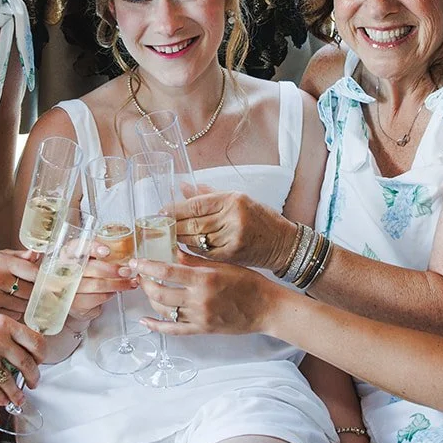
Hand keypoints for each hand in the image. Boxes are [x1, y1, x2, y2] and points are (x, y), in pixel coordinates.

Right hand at [0, 250, 38, 316]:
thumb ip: (19, 257)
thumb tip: (39, 255)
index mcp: (1, 262)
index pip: (33, 271)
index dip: (43, 278)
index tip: (50, 282)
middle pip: (31, 290)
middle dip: (34, 292)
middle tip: (29, 290)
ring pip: (25, 305)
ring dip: (25, 303)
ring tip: (14, 297)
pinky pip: (15, 315)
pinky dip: (15, 312)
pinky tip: (5, 306)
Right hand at [0, 309, 47, 407]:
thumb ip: (5, 329)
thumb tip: (24, 346)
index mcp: (5, 322)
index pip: (36, 341)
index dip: (41, 355)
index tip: (39, 362)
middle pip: (26, 363)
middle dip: (33, 377)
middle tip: (34, 383)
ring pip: (10, 380)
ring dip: (17, 393)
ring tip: (20, 399)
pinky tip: (2, 401)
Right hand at [67, 243, 139, 318]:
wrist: (76, 299)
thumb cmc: (85, 276)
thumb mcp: (89, 260)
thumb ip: (98, 254)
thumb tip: (122, 252)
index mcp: (67, 255)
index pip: (76, 247)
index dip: (91, 248)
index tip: (107, 251)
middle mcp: (64, 271)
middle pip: (90, 268)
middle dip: (111, 269)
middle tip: (126, 270)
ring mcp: (69, 289)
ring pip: (97, 285)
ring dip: (117, 284)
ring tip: (129, 282)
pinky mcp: (76, 303)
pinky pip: (97, 298)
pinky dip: (110, 294)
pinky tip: (115, 291)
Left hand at [129, 250, 283, 334]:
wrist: (265, 308)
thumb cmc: (248, 283)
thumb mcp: (222, 265)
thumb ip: (194, 260)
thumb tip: (171, 251)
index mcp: (204, 279)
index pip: (167, 271)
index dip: (146, 266)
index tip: (135, 261)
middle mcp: (199, 299)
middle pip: (159, 292)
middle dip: (144, 282)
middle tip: (139, 274)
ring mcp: (199, 317)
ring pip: (163, 310)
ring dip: (149, 299)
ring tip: (147, 288)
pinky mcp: (201, 329)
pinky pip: (173, 330)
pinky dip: (156, 326)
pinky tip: (145, 321)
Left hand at [170, 188, 298, 266]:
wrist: (284, 243)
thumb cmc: (261, 219)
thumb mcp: (238, 199)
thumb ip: (209, 194)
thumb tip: (183, 187)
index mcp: (232, 200)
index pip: (196, 204)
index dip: (175, 208)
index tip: (161, 211)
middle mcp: (232, 218)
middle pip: (193, 223)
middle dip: (173, 225)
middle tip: (158, 226)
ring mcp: (232, 238)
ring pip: (196, 240)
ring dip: (178, 239)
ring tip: (166, 237)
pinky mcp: (232, 255)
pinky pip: (204, 253)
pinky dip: (191, 251)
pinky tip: (182, 249)